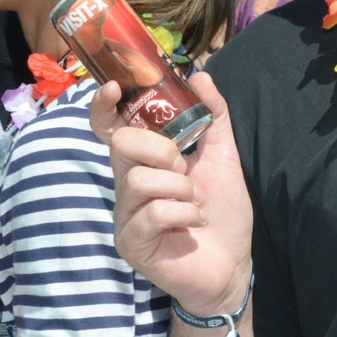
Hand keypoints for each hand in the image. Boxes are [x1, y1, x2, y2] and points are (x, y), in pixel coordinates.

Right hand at [91, 72, 253, 315]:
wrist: (232, 262)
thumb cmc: (222, 209)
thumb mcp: (223, 155)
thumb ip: (213, 115)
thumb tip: (201, 75)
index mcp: (143, 161)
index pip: (109, 128)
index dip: (103, 106)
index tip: (116, 88)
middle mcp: (126, 185)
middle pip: (123, 145)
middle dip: (162, 150)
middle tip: (185, 169)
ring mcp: (125, 215)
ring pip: (138, 180)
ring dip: (180, 188)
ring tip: (196, 202)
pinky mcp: (131, 243)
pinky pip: (152, 213)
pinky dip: (184, 213)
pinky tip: (196, 221)